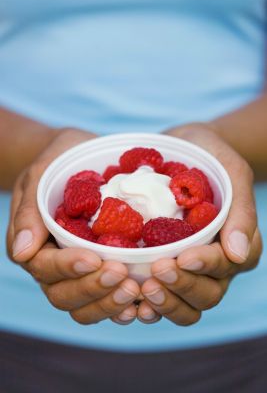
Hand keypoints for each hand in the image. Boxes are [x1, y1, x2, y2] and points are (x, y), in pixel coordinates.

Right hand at [7, 128, 138, 324]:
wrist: (80, 157)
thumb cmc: (58, 162)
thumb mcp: (39, 176)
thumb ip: (29, 211)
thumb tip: (22, 252)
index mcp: (35, 245)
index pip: (45, 267)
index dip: (68, 267)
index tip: (94, 258)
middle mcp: (55, 266)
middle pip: (64, 295)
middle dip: (92, 288)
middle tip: (122, 275)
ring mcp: (79, 273)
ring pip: (85, 306)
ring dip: (108, 303)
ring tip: (135, 290)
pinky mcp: (101, 272)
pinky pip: (107, 300)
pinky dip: (122, 307)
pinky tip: (141, 304)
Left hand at [137, 123, 261, 324]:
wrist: (180, 150)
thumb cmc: (209, 157)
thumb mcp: (231, 170)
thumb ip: (240, 209)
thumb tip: (237, 254)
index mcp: (236, 243)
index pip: (226, 265)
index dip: (206, 266)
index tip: (183, 257)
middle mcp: (214, 265)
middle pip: (206, 294)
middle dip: (183, 286)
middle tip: (157, 271)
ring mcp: (188, 271)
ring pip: (185, 306)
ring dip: (166, 303)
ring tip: (143, 289)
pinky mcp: (163, 270)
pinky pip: (159, 299)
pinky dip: (147, 306)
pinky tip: (131, 301)